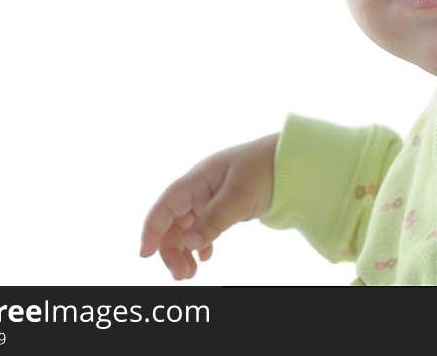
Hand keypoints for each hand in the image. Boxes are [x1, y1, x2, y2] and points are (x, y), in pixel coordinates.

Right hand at [139, 132, 278, 279]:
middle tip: (182, 275)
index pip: (165, 206)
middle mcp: (200, 187)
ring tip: (190, 273)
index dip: (152, 230)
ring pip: (186, 226)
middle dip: (171, 249)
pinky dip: (200, 243)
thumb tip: (189, 244)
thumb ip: (213, 219)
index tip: (145, 255)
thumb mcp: (239, 196)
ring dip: (184, 249)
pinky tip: (206, 256)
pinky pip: (202, 225)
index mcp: (198, 179)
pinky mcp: (224, 204)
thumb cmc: (265, 169)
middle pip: (173, 221)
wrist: (292, 160)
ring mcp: (211, 196)